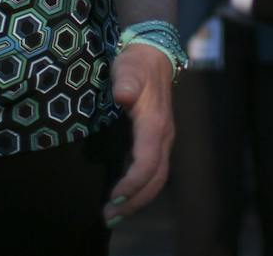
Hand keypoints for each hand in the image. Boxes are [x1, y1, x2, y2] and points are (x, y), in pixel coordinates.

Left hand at [104, 44, 172, 224]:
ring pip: (157, 178)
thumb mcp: (129, 69)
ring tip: (114, 214)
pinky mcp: (157, 141)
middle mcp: (163, 138)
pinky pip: (153, 171)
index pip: (148, 163)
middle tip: (109, 217)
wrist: (153, 56)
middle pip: (155, 179)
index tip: (114, 196)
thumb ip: (126, 82)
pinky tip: (124, 196)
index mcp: (155, 125)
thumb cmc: (136, 65)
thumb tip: (124, 96)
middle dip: (135, 202)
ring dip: (138, 199)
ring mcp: (163, 140)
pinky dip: (140, 189)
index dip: (133, 183)